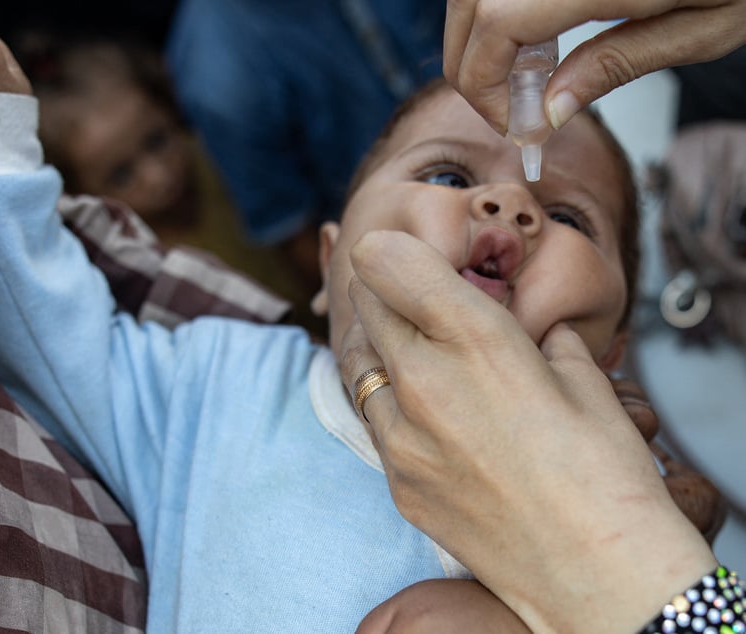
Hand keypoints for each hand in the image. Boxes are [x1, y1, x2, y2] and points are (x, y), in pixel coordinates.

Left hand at [339, 230, 715, 632]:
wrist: (597, 575)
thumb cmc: (606, 473)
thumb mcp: (584, 381)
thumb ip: (543, 341)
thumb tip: (532, 330)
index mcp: (474, 336)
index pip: (386, 260)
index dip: (390, 249)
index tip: (402, 254)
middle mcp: (424, 379)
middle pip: (367, 307)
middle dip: (385, 293)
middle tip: (408, 296)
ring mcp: (401, 436)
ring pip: (360, 364)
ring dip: (381, 348)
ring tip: (416, 353)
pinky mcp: (396, 481)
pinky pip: (377, 423)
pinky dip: (392, 405)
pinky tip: (429, 415)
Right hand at [443, 0, 745, 133]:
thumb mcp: (704, 27)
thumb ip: (616, 64)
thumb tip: (548, 110)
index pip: (495, 27)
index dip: (484, 85)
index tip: (513, 125)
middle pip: (469, 6)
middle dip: (472, 65)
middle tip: (513, 107)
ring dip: (484, 35)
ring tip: (534, 70)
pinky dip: (505, 10)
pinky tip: (542, 32)